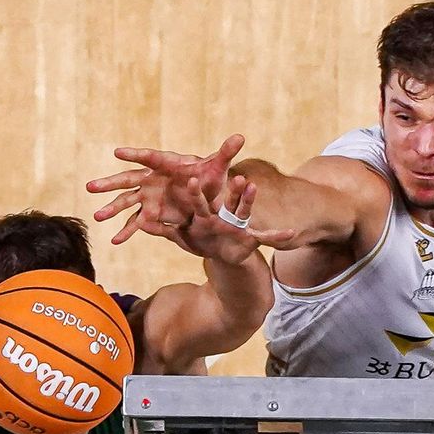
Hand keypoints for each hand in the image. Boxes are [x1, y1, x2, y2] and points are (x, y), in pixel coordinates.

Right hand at [89, 135, 265, 245]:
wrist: (208, 198)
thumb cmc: (211, 179)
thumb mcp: (219, 169)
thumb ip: (226, 154)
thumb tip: (240, 137)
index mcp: (166, 165)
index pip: (149, 158)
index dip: (134, 155)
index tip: (117, 152)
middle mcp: (153, 179)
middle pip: (127, 180)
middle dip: (109, 183)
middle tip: (90, 186)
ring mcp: (150, 197)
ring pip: (126, 202)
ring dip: (111, 209)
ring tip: (97, 217)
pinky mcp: (152, 213)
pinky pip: (136, 222)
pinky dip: (127, 232)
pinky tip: (116, 243)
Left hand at [170, 174, 293, 264]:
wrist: (222, 256)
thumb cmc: (202, 242)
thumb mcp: (182, 238)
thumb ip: (163, 230)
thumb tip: (142, 223)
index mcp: (206, 216)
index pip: (201, 201)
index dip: (198, 192)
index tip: (193, 179)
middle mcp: (223, 216)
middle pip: (227, 200)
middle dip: (232, 191)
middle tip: (238, 177)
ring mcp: (238, 224)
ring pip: (246, 209)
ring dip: (250, 199)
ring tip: (256, 187)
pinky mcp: (251, 237)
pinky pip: (267, 236)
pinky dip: (278, 236)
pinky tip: (291, 234)